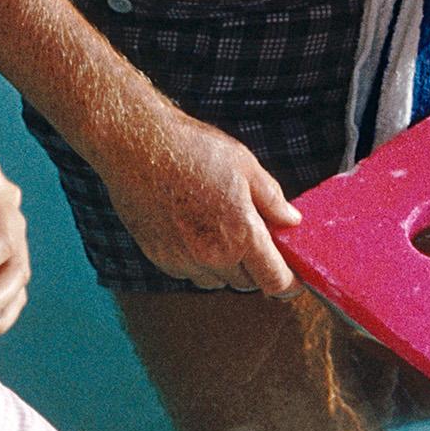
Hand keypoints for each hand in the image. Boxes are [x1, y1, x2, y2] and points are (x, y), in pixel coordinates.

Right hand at [100, 110, 301, 293]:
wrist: (137, 146)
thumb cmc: (193, 150)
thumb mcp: (246, 166)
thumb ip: (272, 200)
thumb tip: (292, 221)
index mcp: (242, 235)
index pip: (275, 282)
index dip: (289, 284)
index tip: (292, 279)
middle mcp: (213, 256)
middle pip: (247, 284)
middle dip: (255, 267)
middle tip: (252, 237)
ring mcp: (184, 260)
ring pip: (216, 281)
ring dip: (225, 267)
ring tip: (219, 230)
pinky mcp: (160, 258)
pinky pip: (189, 273)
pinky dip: (197, 262)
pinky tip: (192, 231)